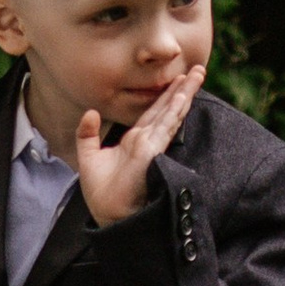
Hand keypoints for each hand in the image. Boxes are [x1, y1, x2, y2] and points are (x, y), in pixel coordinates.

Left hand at [76, 62, 204, 226]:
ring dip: (184, 93)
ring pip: (171, 113)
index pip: (154, 112)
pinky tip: (183, 97)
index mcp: (135, 141)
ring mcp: (152, 146)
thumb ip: (87, 134)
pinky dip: (175, 111)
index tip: (177, 79)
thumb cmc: (102, 194)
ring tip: (197, 74)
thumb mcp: (88, 158)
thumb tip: (90, 111)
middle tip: (197, 69)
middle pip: (167, 108)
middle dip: (182, 88)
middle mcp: (147, 141)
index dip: (165, 95)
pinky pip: (165, 127)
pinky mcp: (151, 152)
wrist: (109, 216)